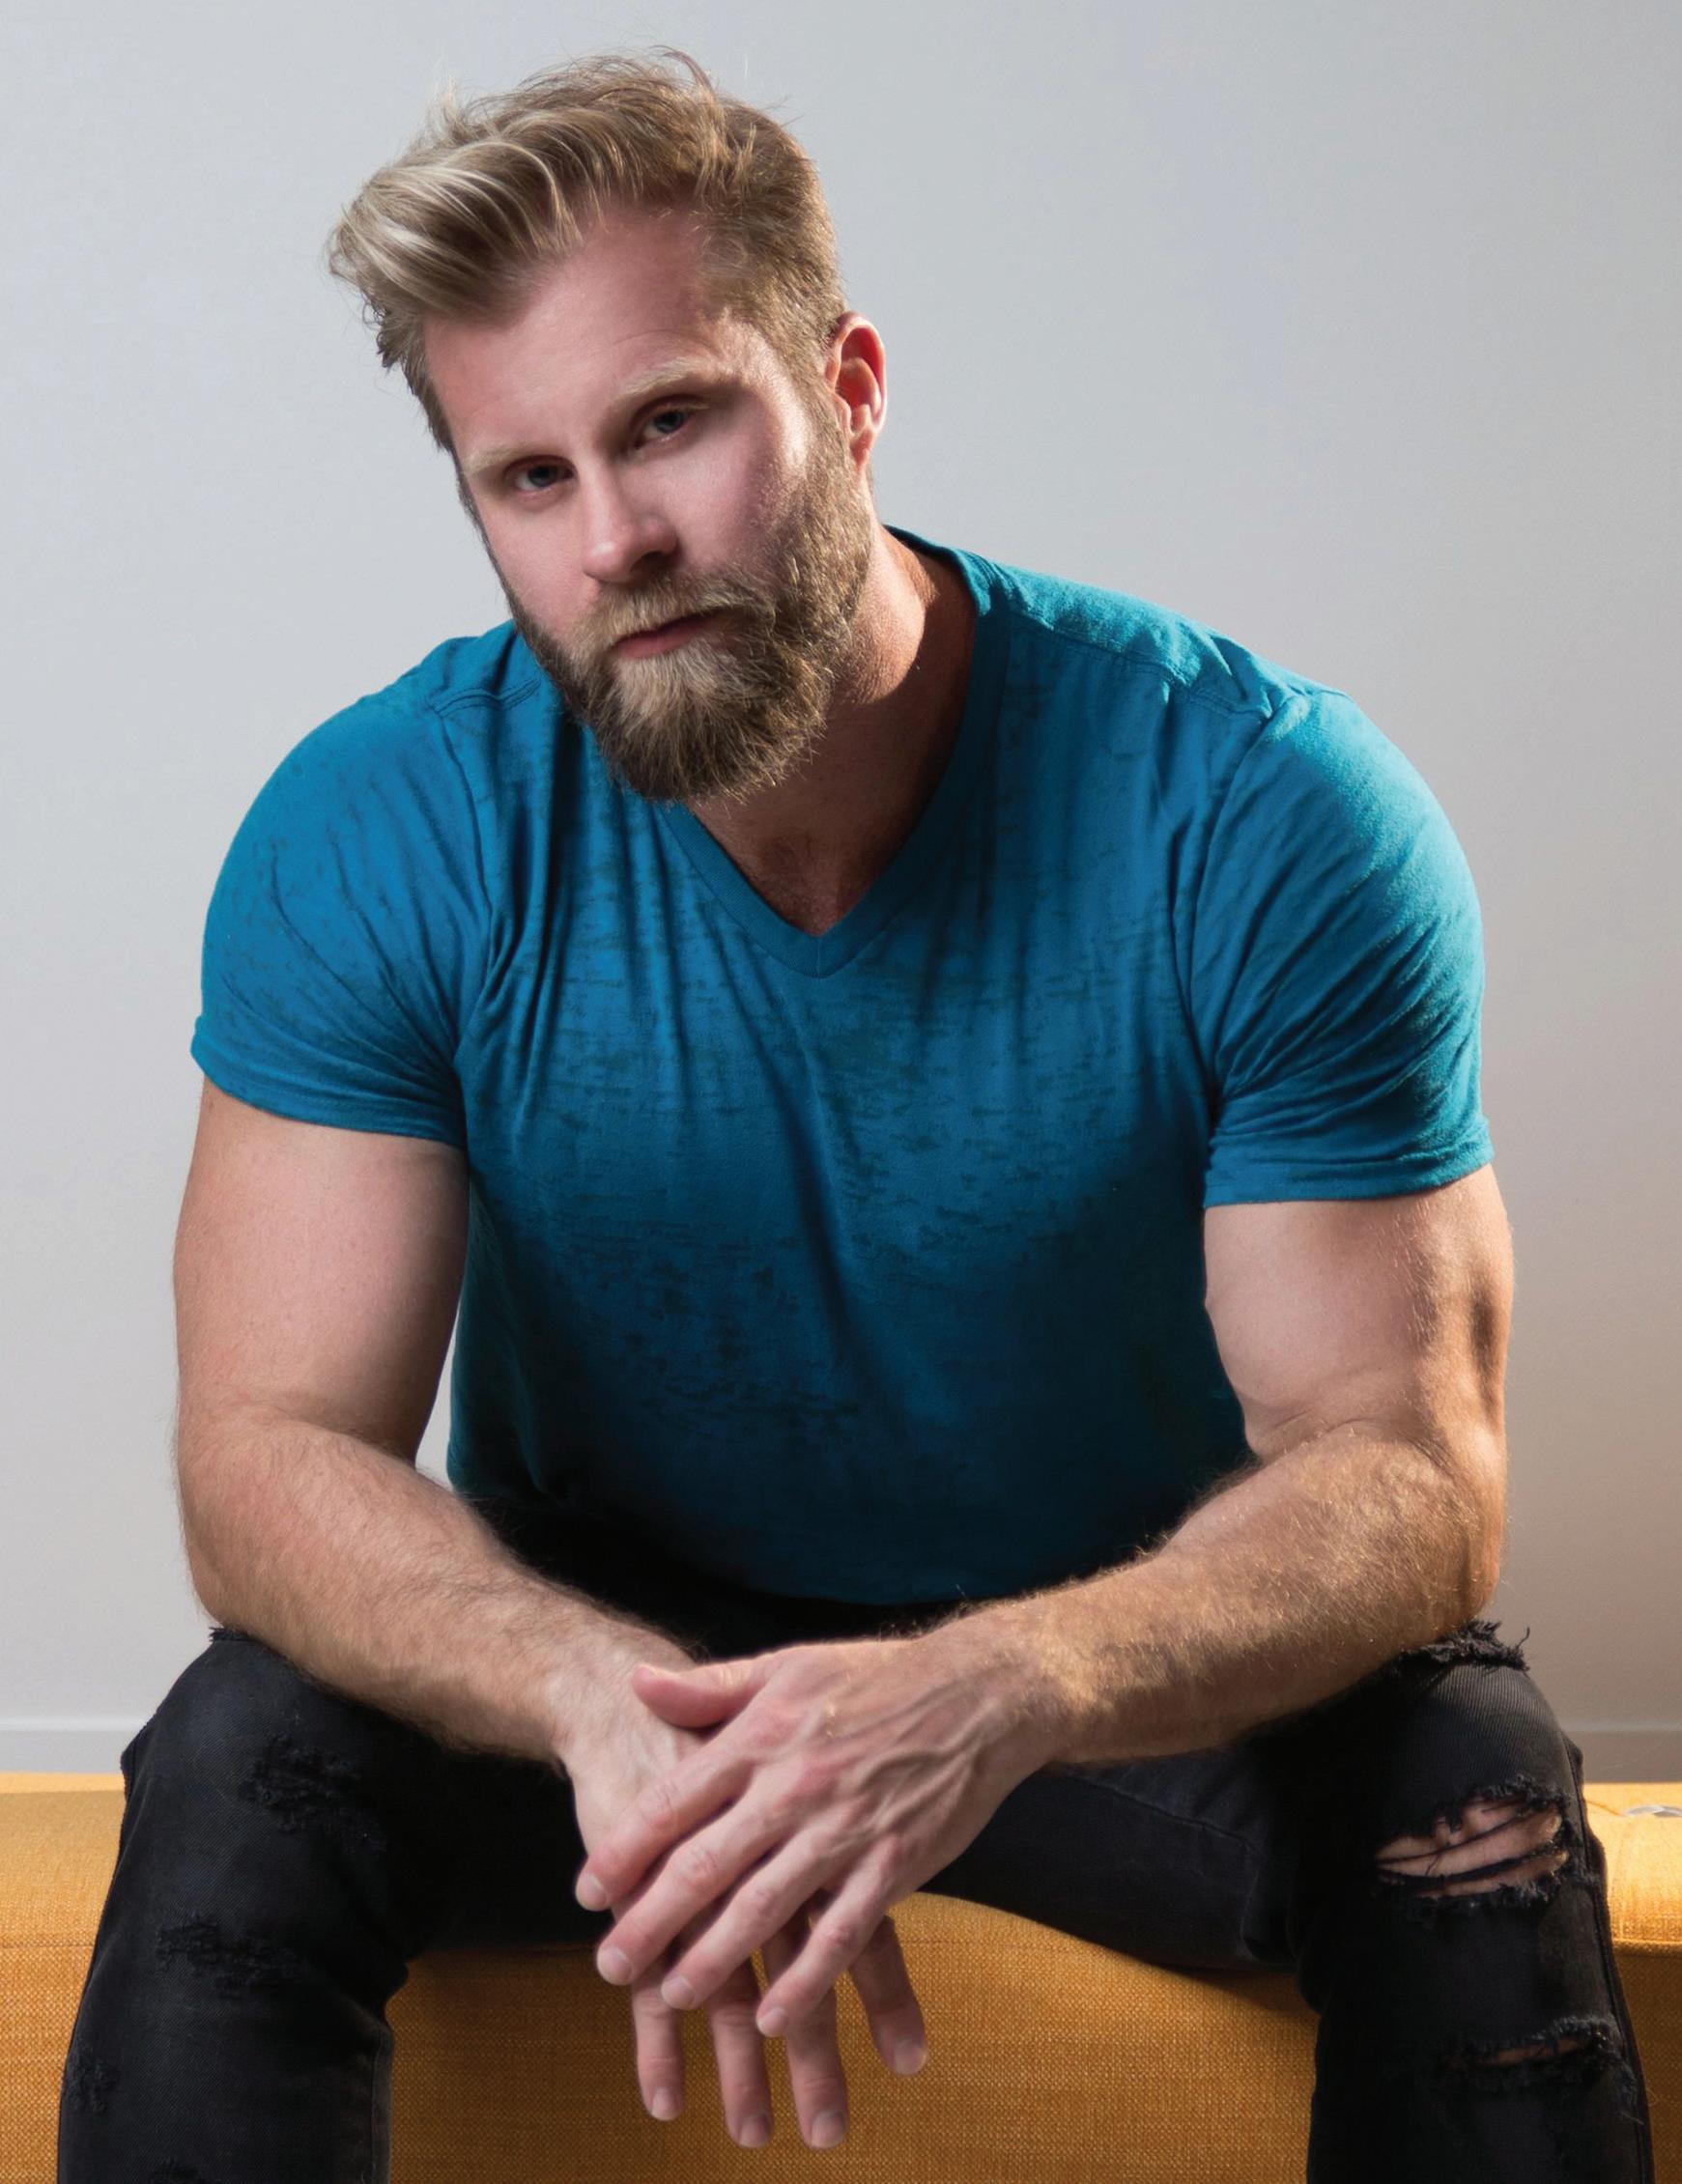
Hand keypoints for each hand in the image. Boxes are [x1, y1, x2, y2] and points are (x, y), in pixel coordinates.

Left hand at [564, 1644, 928, 2150]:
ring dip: (714, 1959)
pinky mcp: (893, 1865)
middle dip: (651, 1922)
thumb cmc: (872, 1677)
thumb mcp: (785, 1665)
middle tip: (609, 1966)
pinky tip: (770, 2017)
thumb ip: (709, 1688)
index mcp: (761, 1738)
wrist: (976, 1693)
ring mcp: (843, 1830)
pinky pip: (839, 1934)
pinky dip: (804, 1980)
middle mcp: (793, 1787)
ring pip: (764, 1908)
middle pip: (707, 1865)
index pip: (674, 1801)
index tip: (587, 1891)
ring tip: (672, 1997)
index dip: (625, 1850)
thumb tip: (635, 1684)